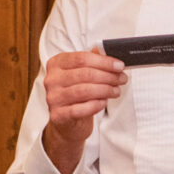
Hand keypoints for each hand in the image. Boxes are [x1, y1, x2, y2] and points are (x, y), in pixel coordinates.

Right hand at [41, 50, 126, 173]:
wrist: (68, 122)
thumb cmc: (77, 93)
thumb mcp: (83, 73)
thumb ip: (93, 60)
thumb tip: (109, 51)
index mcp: (56, 63)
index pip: (81, 58)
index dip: (103, 62)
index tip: (120, 66)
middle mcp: (52, 79)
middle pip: (84, 74)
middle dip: (108, 76)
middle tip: (122, 79)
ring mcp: (53, 98)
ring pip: (83, 91)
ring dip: (105, 90)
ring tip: (116, 91)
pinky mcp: (58, 115)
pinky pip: (80, 109)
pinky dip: (95, 105)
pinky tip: (104, 102)